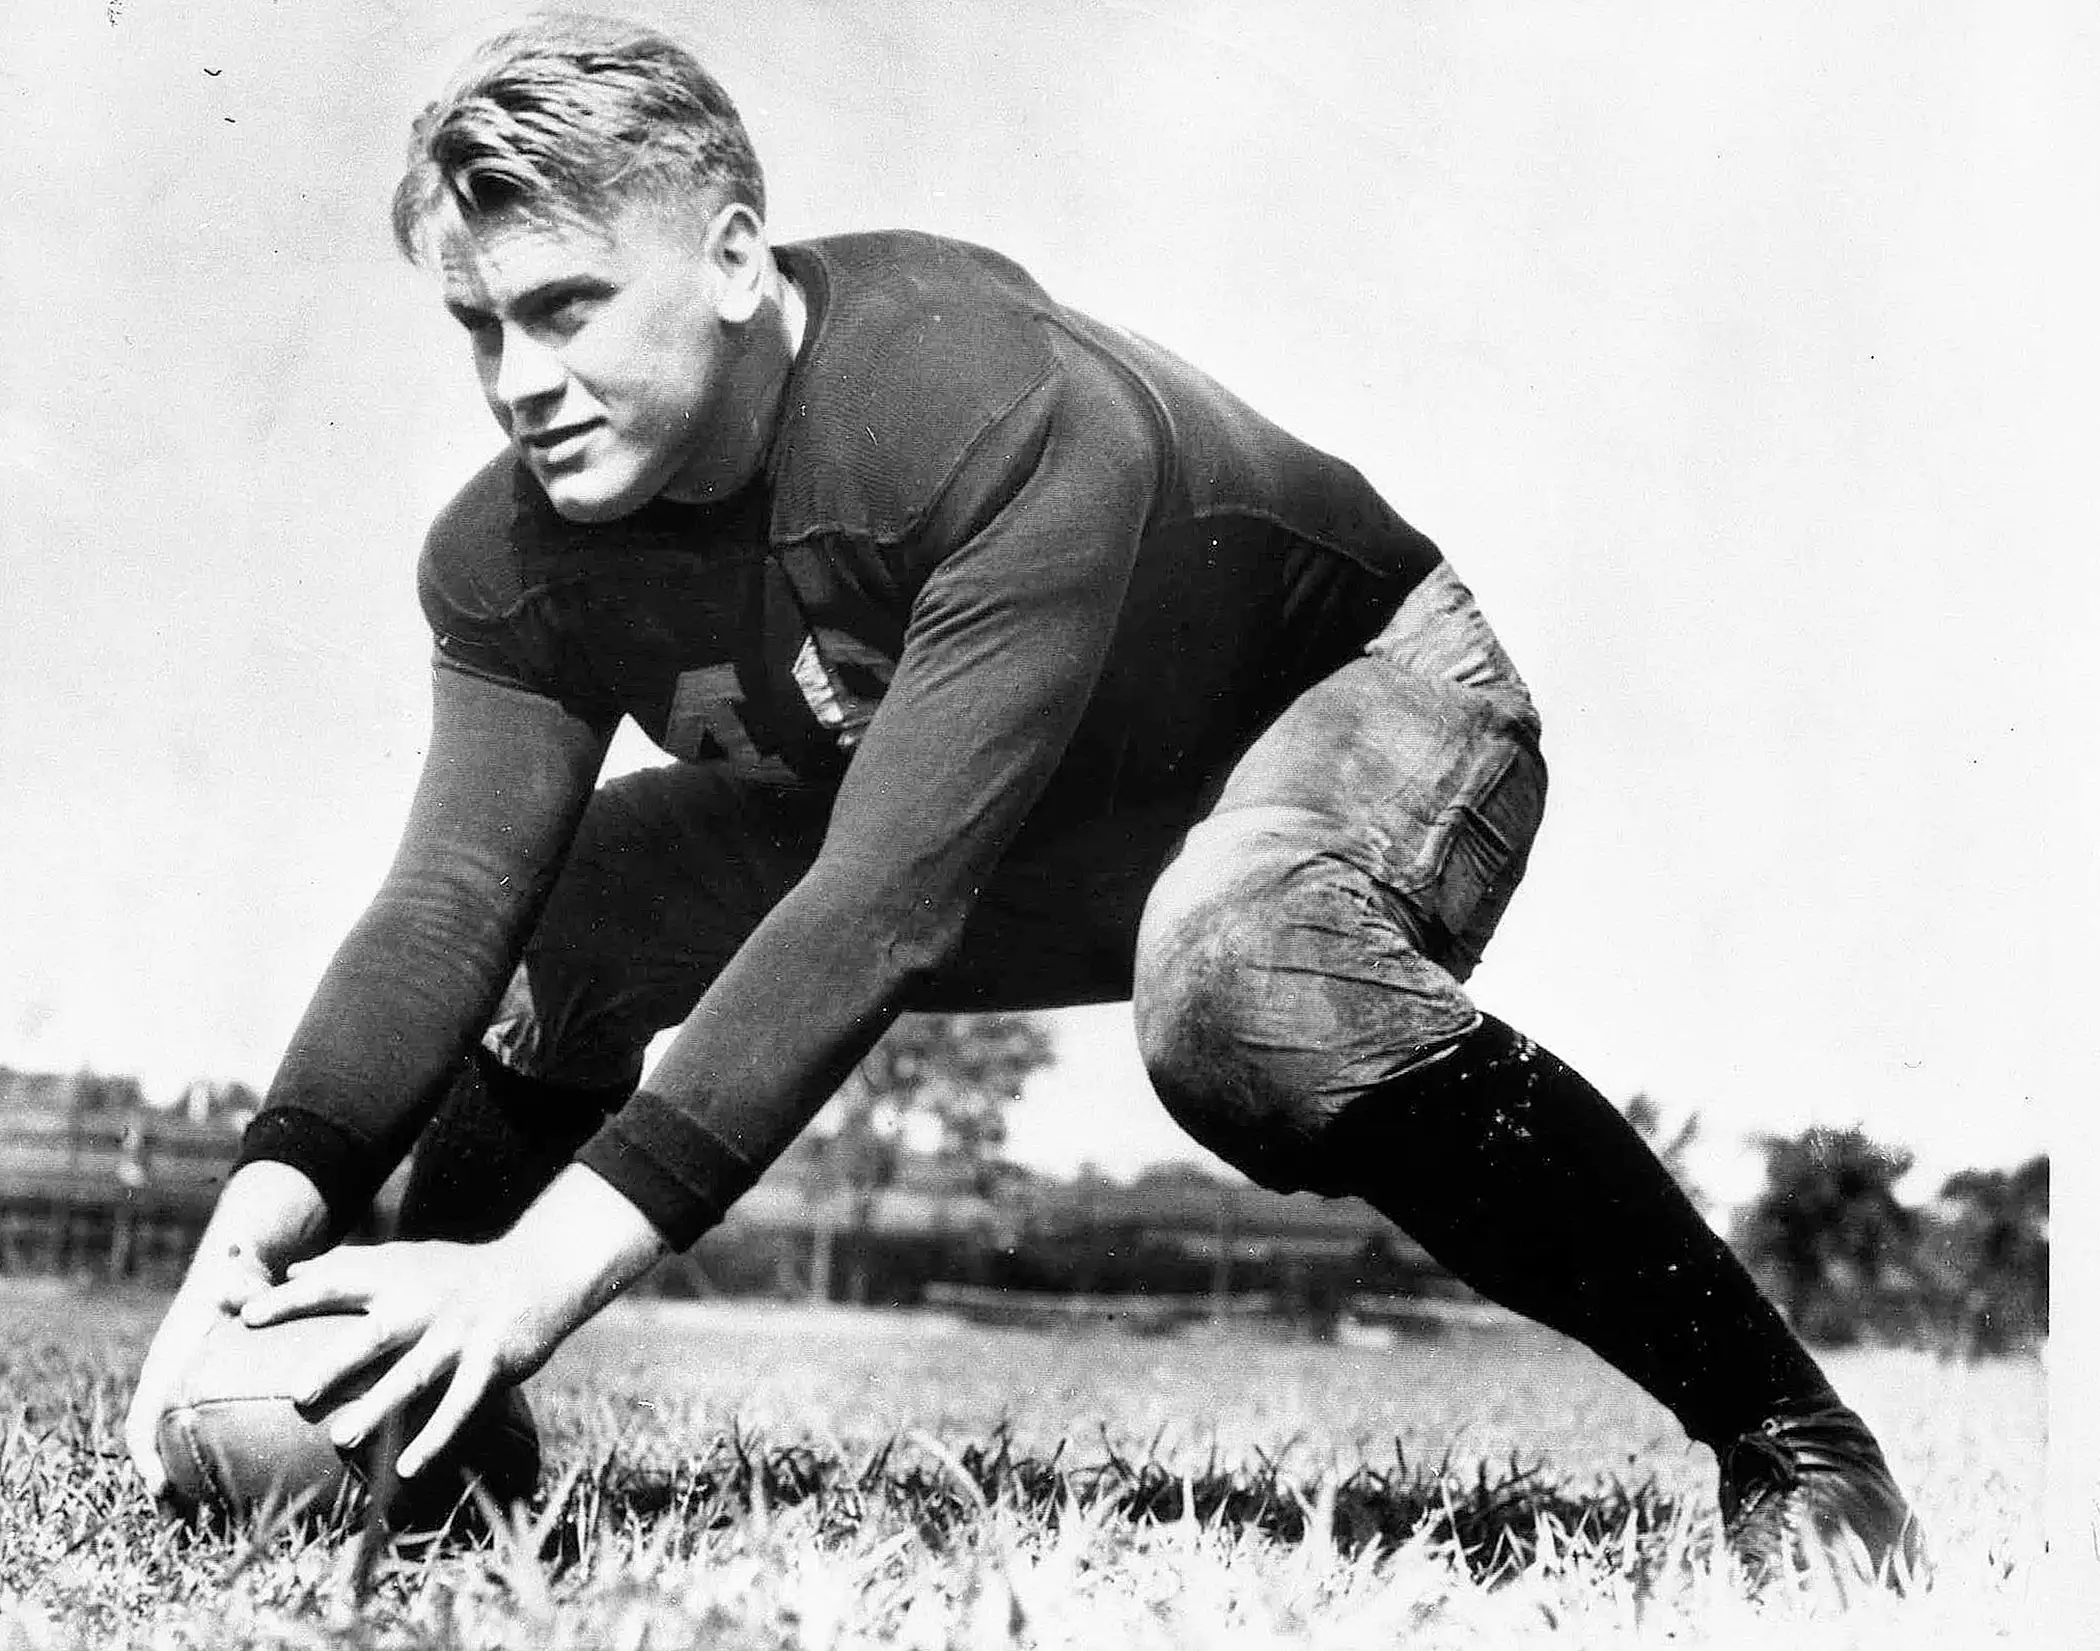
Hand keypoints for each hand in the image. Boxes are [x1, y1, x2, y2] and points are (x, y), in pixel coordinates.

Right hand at [126, 1160, 331, 1499]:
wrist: (234, 1278)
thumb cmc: (234, 1280)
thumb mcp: (236, 1279)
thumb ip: (243, 1290)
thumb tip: (255, 1301)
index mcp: (164, 1370)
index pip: (142, 1421)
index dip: (145, 1456)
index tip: (158, 1486)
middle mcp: (170, 1394)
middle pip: (158, 1453)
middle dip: (164, 1491)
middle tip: (182, 1525)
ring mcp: (188, 1404)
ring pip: (186, 1456)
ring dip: (194, 1491)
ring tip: (217, 1526)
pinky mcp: (214, 1409)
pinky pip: (218, 1445)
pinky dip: (231, 1470)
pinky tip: (269, 1493)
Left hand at [240, 1238, 568, 1480]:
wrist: (538, 1273)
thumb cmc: (457, 1272)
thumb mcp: (408, 1258)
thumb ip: (352, 1265)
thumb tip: (291, 1273)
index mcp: (398, 1276)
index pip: (336, 1283)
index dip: (292, 1299)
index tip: (245, 1318)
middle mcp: (426, 1303)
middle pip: (376, 1333)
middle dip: (338, 1361)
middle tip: (297, 1393)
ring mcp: (460, 1333)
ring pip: (417, 1374)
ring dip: (382, 1406)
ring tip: (342, 1438)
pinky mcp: (491, 1361)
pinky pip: (460, 1404)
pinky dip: (435, 1437)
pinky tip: (406, 1468)